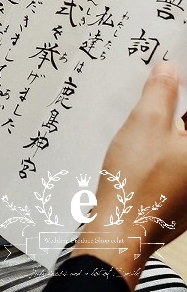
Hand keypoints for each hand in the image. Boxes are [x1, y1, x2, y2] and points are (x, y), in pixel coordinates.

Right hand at [72, 62, 186, 288]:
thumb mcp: (145, 123)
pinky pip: (176, 161)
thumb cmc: (137, 181)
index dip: (183, 86)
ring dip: (167, 125)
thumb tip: (169, 69)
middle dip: (174, 105)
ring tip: (141, 112)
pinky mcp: (183, 195)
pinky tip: (138, 144)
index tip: (171, 71)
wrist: (121, 231)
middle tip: (153, 85)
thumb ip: (161, 91)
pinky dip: (162, 147)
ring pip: (181, 143)